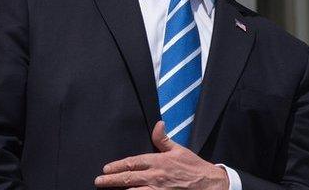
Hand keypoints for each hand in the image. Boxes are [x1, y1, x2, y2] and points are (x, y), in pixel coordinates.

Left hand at [94, 121, 228, 188]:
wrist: (209, 184)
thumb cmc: (193, 167)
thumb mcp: (178, 150)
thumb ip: (163, 139)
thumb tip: (158, 124)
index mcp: (158, 162)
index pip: (132, 163)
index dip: (117, 166)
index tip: (106, 169)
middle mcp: (156, 176)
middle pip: (129, 178)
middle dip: (111, 180)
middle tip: (98, 182)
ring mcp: (158, 189)